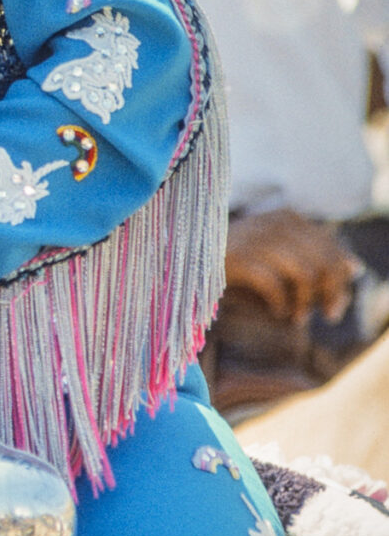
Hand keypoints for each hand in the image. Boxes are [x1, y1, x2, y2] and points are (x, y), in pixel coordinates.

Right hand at [224, 209, 359, 325]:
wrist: (182, 257)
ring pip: (304, 273)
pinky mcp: (236, 260)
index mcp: (286, 218)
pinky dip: (281, 304)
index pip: (330, 247)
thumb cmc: (233, 259)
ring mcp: (254, 239)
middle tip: (327, 316)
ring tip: (298, 318)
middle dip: (330, 293)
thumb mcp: (276, 252)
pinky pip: (274, 285)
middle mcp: (273, 223)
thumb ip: (312, 255)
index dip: (340, 278)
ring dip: (306, 302)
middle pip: (322, 260)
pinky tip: (279, 314)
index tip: (336, 305)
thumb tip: (354, 267)